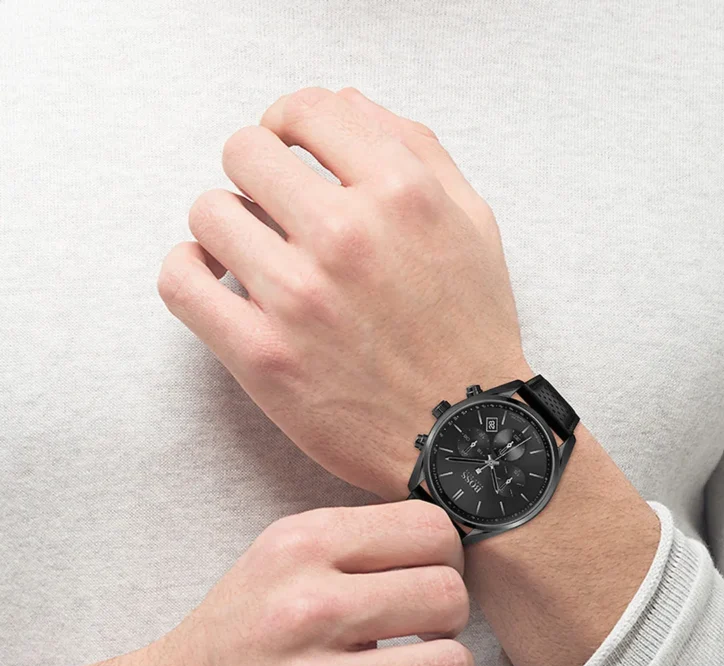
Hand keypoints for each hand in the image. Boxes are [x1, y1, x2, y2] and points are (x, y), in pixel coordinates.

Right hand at [2, 502, 470, 665]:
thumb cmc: (236, 633)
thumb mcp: (280, 555)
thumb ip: (358, 539)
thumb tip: (448, 542)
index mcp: (299, 548)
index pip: (429, 528)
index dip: (446, 551)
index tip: (434, 568)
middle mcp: (306, 611)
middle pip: (449, 594)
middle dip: (450, 610)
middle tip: (427, 621)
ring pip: (453, 664)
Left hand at [158, 86, 529, 499]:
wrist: (464, 434)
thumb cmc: (469, 330)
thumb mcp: (474, 223)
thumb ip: (417, 148)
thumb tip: (343, 104)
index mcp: (403, 194)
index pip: (306, 109)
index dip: (289, 122)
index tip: (287, 148)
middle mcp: (348, 236)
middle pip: (245, 150)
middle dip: (256, 171)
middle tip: (271, 205)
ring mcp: (299, 298)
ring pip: (208, 211)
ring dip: (225, 222)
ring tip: (249, 249)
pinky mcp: (263, 357)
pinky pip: (180, 281)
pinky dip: (186, 269)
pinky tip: (212, 276)